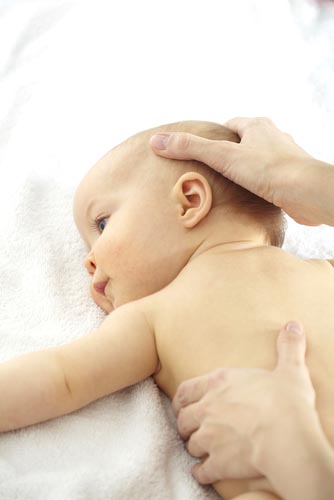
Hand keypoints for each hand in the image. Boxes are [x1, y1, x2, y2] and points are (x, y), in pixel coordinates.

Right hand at [150, 117, 333, 225]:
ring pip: (260, 159)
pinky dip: (261, 184)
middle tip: (215, 168)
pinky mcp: (292, 177)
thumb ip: (190, 148)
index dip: (217, 137)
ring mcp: (286, 157)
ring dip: (248, 169)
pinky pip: (272, 177)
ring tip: (232, 184)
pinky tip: (254, 196)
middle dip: (232, 153)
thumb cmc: (267, 170)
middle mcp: (274, 137)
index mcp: (258, 126)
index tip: (206, 149)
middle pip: (247, 141)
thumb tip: (156, 141)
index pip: (232, 125)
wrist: (306, 191)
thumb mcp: (221, 156)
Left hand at [172, 321, 316, 485]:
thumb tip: (294, 325)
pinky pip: (203, 471)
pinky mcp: (218, 462)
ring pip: (191, 444)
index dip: (181, 399)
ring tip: (199, 450)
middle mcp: (208, 407)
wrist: (287, 437)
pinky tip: (204, 473)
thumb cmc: (287, 401)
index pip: (187, 389)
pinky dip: (202, 473)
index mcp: (220, 382)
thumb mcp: (290, 369)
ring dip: (194, 447)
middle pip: (184, 418)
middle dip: (185, 424)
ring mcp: (210, 436)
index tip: (180, 405)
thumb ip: (288, 347)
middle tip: (189, 429)